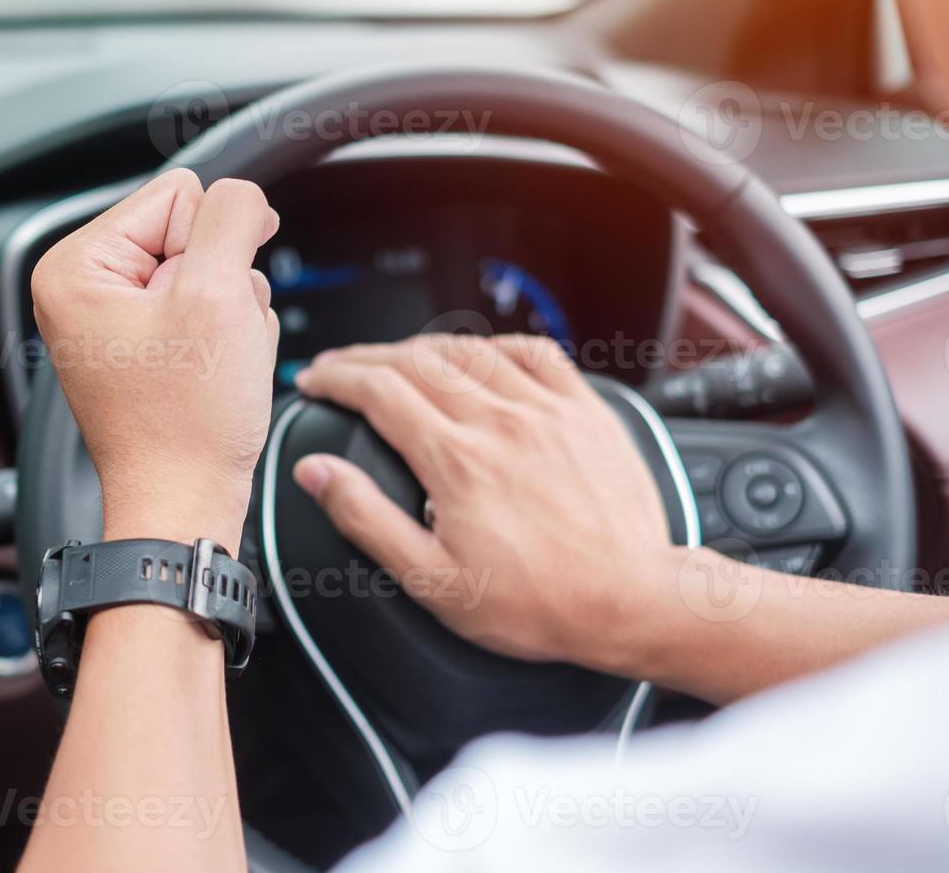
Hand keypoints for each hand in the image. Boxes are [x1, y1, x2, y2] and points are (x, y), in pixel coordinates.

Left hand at [31, 170, 280, 547]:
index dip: (213, 247)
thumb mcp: (219, 295)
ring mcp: (114, 320)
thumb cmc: (186, 423)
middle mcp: (83, 288)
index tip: (204, 308)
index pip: (179, 195)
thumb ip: (232, 217)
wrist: (184, 505)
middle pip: (193, 233)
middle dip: (221, 284)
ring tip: (210, 365)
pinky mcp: (142, 347)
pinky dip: (224, 339)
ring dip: (229, 315)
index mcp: (76, 266)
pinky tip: (213, 376)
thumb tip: (242, 195)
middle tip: (207, 344)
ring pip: (209, 274)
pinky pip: (205, 311)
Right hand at [291, 334, 673, 669]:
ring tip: (397, 359)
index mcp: (456, 461)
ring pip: (470, 349)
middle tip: (342, 366)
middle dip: (367, 357)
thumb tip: (317, 474)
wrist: (632, 602)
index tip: (316, 380)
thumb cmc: (539, 603)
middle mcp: (500, 422)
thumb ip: (367, 518)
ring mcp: (546, 410)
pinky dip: (495, 345)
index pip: (379, 391)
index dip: (336, 377)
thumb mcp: (433, 580)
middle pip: (416, 360)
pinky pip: (534, 353)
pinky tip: (479, 354)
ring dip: (422, 346)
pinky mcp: (584, 411)